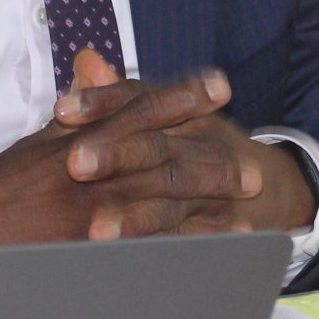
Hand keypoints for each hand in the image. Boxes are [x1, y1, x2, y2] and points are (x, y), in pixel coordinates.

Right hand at [0, 52, 265, 247]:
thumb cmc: (5, 182)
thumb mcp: (40, 135)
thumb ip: (79, 104)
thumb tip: (95, 62)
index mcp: (82, 134)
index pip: (141, 106)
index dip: (184, 95)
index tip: (220, 86)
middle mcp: (93, 167)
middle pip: (163, 154)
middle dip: (211, 158)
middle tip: (251, 163)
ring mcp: (94, 208)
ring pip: (163, 201)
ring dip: (208, 203)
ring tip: (247, 208)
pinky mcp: (91, 244)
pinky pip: (147, 245)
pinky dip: (182, 243)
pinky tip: (214, 247)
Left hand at [54, 55, 315, 241]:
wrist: (257, 181)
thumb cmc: (189, 143)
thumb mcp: (156, 113)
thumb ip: (115, 91)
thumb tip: (84, 58)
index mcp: (177, 110)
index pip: (137, 97)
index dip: (99, 101)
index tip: (61, 110)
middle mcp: (198, 139)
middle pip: (154, 143)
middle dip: (115, 153)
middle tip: (73, 164)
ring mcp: (214, 181)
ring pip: (172, 194)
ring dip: (136, 215)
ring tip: (96, 230)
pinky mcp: (221, 220)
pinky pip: (191, 237)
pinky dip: (167, 248)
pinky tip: (135, 261)